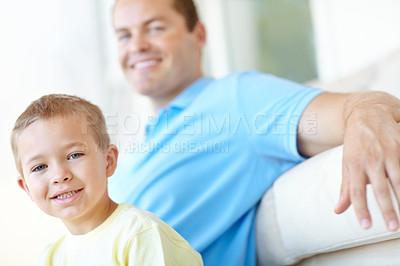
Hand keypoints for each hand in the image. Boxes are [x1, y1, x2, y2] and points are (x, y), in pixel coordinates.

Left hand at [334, 92, 399, 230]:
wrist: (367, 112)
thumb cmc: (356, 143)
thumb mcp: (347, 163)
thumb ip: (345, 188)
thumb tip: (338, 210)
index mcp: (354, 164)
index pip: (356, 191)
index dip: (361, 208)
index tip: (365, 226)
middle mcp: (371, 158)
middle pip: (379, 187)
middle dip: (387, 208)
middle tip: (392, 227)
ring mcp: (389, 151)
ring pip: (399, 178)